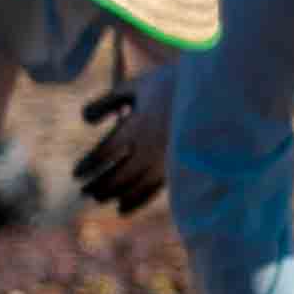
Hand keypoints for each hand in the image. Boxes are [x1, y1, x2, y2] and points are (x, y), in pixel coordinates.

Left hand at [72, 68, 180, 212]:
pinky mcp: (181, 168)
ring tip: (98, 199)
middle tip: (83, 192)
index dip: (89, 165)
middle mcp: (151, 148)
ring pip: (135, 186)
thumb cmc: (170, 84)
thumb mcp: (136, 86)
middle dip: (99, 185)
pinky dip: (137, 201)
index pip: (105, 152)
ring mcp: (168, 161)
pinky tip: (122, 208)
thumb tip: (85, 120)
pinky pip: (155, 190)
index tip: (76, 174)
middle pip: (118, 175)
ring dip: (114, 194)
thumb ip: (107, 101)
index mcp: (137, 127)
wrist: (216, 93)